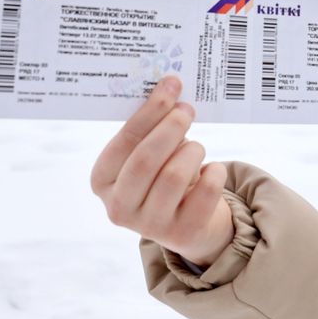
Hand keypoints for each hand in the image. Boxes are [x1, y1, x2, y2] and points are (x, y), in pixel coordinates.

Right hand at [90, 76, 233, 267]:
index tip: (171, 85)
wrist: (190, 222)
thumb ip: (152, 126)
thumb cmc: (165, 175)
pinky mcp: (184, 233)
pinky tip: (211, 170)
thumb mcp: (150, 154)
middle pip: (146, 159)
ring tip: (196, 147)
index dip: (150, 111)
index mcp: (102, 181)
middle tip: (187, 109)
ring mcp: (150, 225)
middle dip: (170, 127)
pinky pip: (206, 191)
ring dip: (192, 151)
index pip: (124, 142)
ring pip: (175, 175)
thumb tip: (170, 86)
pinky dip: (215, 172)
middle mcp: (119, 207)